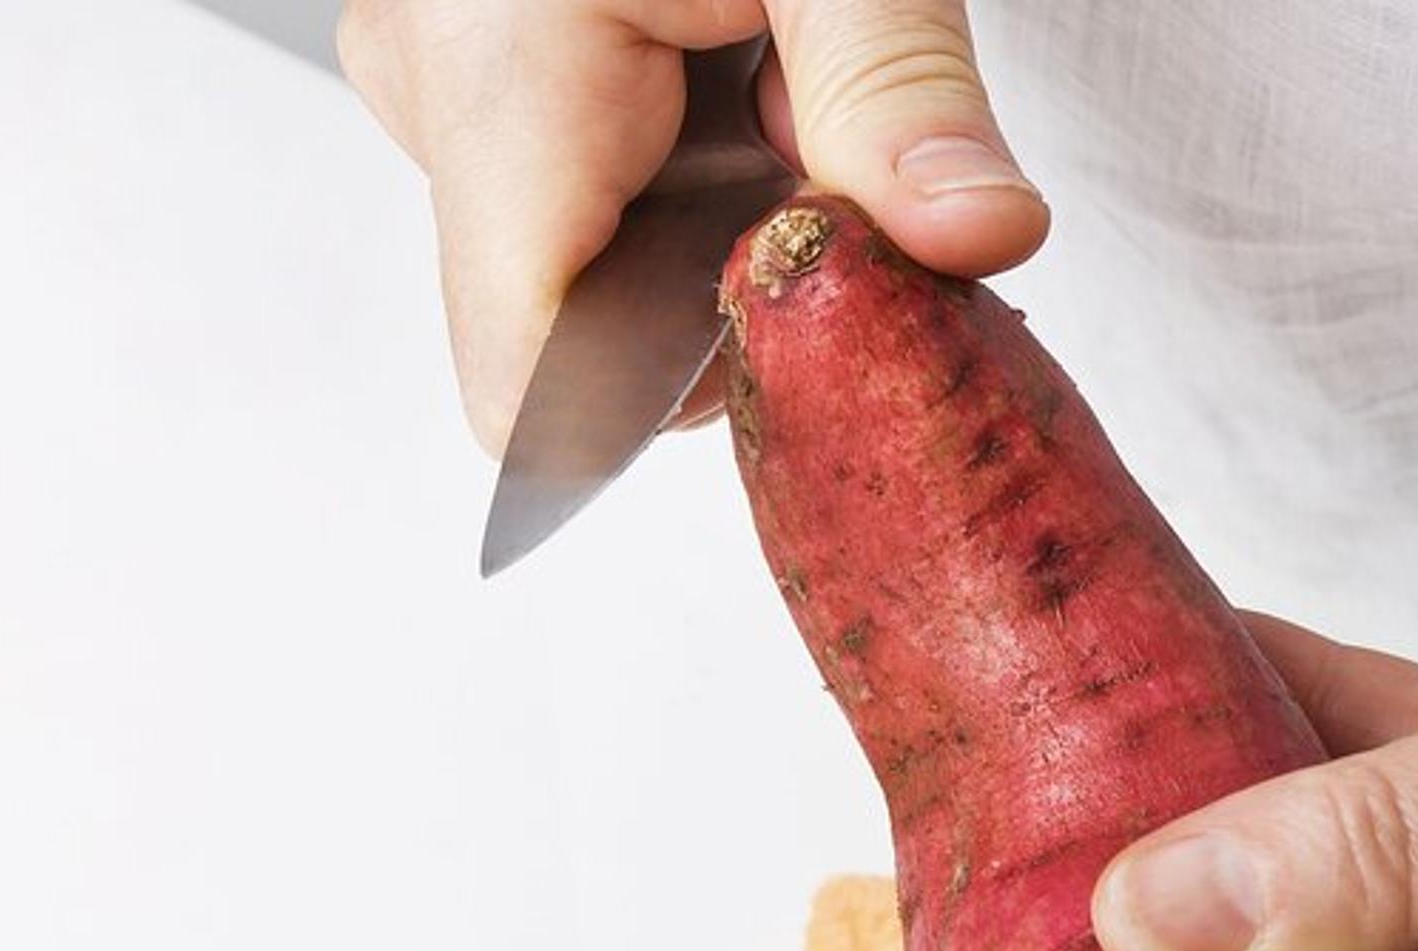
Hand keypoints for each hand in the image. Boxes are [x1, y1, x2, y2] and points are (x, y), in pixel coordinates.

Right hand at [337, 0, 1046, 451]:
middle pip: (585, 340)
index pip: (534, 394)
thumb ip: (900, 95)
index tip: (806, 319)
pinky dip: (691, 173)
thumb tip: (982, 241)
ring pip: (596, 272)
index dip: (681, 409)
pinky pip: (588, 199)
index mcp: (494, 80)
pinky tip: (729, 73)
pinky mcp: (479, 77)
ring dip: (723, 225)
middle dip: (735, 289)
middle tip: (813, 140)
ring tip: (769, 77)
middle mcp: (435, 102)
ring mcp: (444, 90)